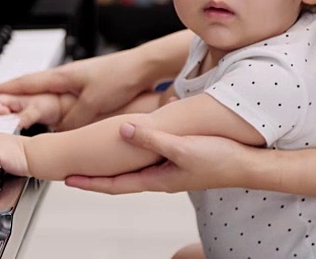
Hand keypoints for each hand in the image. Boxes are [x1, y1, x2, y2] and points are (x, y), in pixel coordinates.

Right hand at [0, 51, 149, 129]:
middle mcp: (65, 79)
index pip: (25, 83)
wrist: (143, 68)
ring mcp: (74, 84)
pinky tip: (47, 115)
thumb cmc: (120, 77)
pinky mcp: (86, 91)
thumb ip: (74, 119)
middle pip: (29, 88)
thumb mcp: (93, 102)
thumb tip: (60, 132)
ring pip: (43, 95)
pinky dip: (48, 107)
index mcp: (62, 77)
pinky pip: (60, 101)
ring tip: (9, 111)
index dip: (2, 89)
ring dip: (26, 101)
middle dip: (7, 96)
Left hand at [64, 123, 253, 193]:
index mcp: (157, 179)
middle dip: (96, 175)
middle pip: (120, 178)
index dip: (90, 183)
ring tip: (95, 156)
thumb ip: (152, 139)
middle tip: (74, 170)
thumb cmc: (219, 161)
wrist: (247, 164)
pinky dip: (136, 149)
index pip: (115, 185)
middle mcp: (160, 176)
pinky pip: (150, 155)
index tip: (68, 179)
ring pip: (133, 167)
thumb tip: (123, 130)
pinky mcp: (179, 159)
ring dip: (114, 163)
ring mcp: (169, 169)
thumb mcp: (182, 148)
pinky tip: (135, 136)